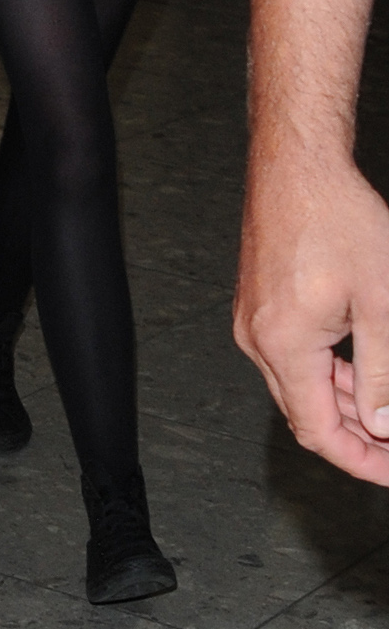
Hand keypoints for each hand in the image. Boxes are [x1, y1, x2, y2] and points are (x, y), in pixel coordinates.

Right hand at [234, 142, 388, 482]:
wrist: (298, 167)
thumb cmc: (336, 218)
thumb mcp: (380, 304)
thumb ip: (383, 373)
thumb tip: (385, 427)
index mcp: (283, 346)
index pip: (318, 432)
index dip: (359, 460)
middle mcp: (258, 340)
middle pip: (307, 414)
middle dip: (356, 436)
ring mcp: (253, 323)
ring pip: (301, 386)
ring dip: (345, 403)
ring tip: (387, 409)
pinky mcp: (259, 307)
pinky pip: (293, 358)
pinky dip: (328, 373)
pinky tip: (360, 370)